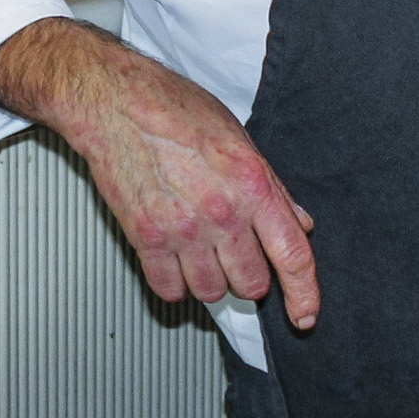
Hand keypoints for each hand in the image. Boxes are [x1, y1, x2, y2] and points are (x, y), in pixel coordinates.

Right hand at [0, 17, 318, 327]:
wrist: (114, 101)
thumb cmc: (174, 109)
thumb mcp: (238, 138)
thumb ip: (272, 187)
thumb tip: (298, 223)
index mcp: (252, 184)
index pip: (292, 256)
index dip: (303, 294)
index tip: (304, 315)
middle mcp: (221, 212)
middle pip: (252, 284)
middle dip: (248, 274)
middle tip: (232, 250)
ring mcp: (183, 229)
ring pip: (212, 293)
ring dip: (210, 280)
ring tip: (200, 249)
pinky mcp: (146, 239)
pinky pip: (170, 291)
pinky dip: (174, 283)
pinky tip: (173, 258)